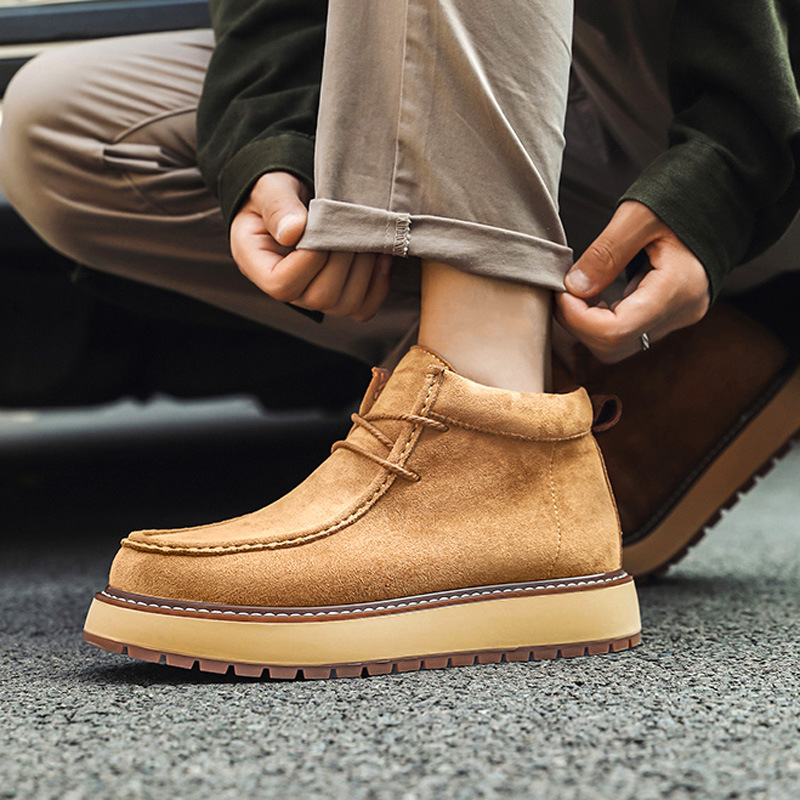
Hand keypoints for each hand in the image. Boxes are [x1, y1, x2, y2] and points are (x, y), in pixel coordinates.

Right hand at [230, 171, 391, 320]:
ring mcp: (316, 297)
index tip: (320, 226)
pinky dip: (378, 284)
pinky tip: (379, 254)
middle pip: (319, 297)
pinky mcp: (341, 296)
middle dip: (343, 258)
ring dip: (364, 268)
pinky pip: (363, 307)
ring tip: (366, 234)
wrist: (297, 199)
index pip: (282, 285)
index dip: (309, 260)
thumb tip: (293, 231)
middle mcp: (288, 290)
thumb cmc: (278, 193)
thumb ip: (277, 206)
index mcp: (258, 266)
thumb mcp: (270, 188)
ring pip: (346, 304)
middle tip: (352, 223)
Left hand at [554, 201, 710, 362]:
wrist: (722, 197)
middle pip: (614, 346)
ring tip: (579, 290)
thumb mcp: (638, 215)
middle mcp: (681, 312)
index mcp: (677, 288)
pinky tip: (596, 294)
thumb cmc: (684, 197)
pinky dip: (603, 320)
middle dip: (579, 324)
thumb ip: (605, 253)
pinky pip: (629, 333)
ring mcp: (678, 317)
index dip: (577, 319)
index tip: (562, 292)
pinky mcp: (670, 315)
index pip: (615, 331)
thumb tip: (574, 288)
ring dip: (589, 324)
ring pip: (620, 346)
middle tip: (565, 291)